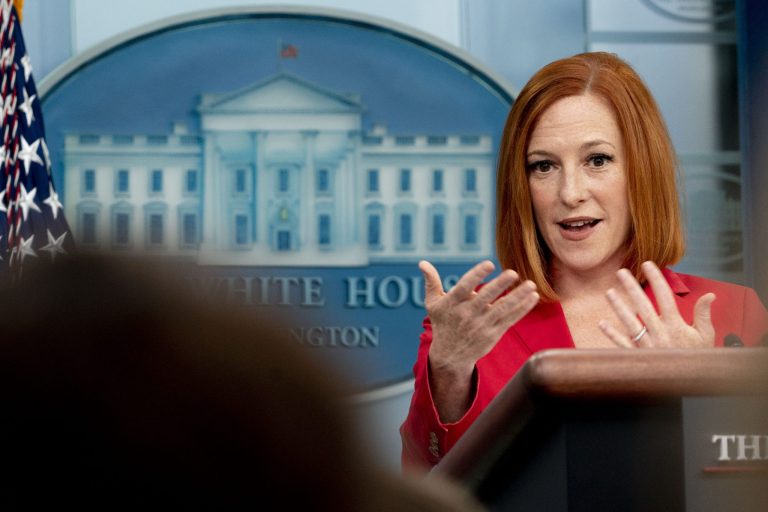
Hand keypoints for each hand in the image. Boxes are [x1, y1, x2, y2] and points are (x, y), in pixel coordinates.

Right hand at [421, 259, 538, 372]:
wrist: (450, 356)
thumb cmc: (442, 324)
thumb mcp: (433, 304)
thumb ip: (431, 282)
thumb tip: (422, 263)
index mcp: (452, 304)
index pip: (464, 287)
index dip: (476, 275)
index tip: (489, 264)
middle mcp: (467, 314)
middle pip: (485, 298)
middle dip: (500, 285)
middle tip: (513, 272)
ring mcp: (481, 325)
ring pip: (502, 309)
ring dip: (518, 297)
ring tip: (531, 284)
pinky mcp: (493, 334)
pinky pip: (510, 319)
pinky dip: (522, 309)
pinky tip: (532, 297)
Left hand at [598, 261, 715, 348]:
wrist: (690, 384)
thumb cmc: (697, 358)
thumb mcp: (705, 336)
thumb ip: (703, 314)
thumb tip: (710, 295)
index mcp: (676, 326)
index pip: (665, 297)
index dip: (656, 279)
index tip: (647, 264)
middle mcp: (660, 334)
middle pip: (643, 307)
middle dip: (632, 288)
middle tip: (621, 272)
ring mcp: (647, 346)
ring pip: (630, 324)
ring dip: (619, 308)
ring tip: (609, 293)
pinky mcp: (639, 357)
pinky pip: (623, 345)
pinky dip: (612, 335)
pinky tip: (601, 323)